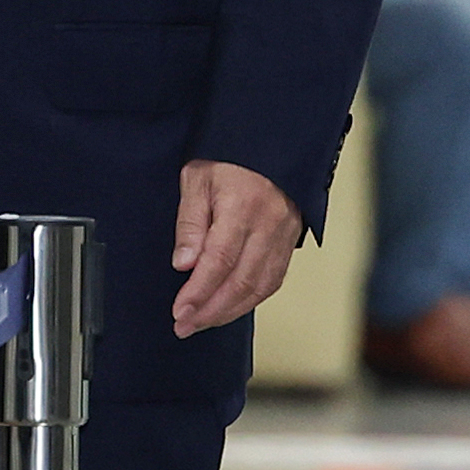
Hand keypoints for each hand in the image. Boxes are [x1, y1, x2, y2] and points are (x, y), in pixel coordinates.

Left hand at [171, 159, 300, 337]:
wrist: (269, 143)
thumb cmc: (229, 158)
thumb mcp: (197, 178)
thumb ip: (190, 222)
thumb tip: (184, 264)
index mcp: (242, 205)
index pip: (220, 260)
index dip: (199, 291)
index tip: (180, 310)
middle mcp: (268, 225)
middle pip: (241, 281)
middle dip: (210, 311)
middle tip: (185, 325)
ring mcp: (283, 235)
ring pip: (259, 287)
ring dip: (229, 311)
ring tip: (201, 322)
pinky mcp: (289, 243)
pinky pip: (272, 280)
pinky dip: (250, 300)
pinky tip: (229, 307)